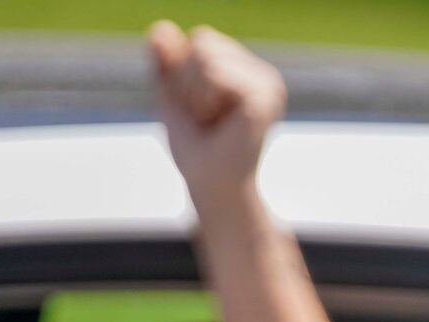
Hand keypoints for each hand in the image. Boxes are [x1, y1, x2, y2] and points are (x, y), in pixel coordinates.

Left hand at [147, 21, 286, 208]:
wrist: (211, 187)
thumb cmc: (197, 149)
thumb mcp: (173, 95)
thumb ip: (166, 61)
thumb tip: (160, 27)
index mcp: (247, 72)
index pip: (202, 39)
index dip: (184, 73)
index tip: (200, 109)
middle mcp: (263, 75)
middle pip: (203, 42)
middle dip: (188, 81)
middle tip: (206, 117)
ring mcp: (268, 86)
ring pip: (206, 56)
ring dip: (195, 93)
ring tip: (213, 122)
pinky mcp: (265, 98)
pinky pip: (214, 74)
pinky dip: (204, 100)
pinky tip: (222, 123)